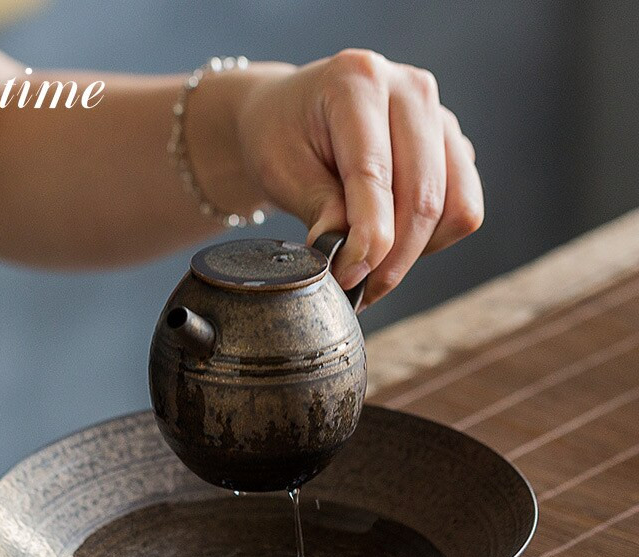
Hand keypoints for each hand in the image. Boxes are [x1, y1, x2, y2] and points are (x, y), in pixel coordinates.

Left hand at [229, 51, 483, 309]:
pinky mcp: (453, 145)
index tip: (348, 279)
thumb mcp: (282, 171)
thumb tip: (353, 258)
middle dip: (391, 258)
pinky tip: (392, 243)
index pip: (376, 175)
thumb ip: (320, 209)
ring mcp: (439, 116)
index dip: (368, 239)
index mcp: (358, 81)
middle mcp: (410, 89)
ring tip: (372, 268)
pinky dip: (432, 241)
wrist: (291, 118)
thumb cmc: (280, 138)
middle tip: (356, 288)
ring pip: (455, 207)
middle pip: (424, 197)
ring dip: (415, 253)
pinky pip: (463, 208)